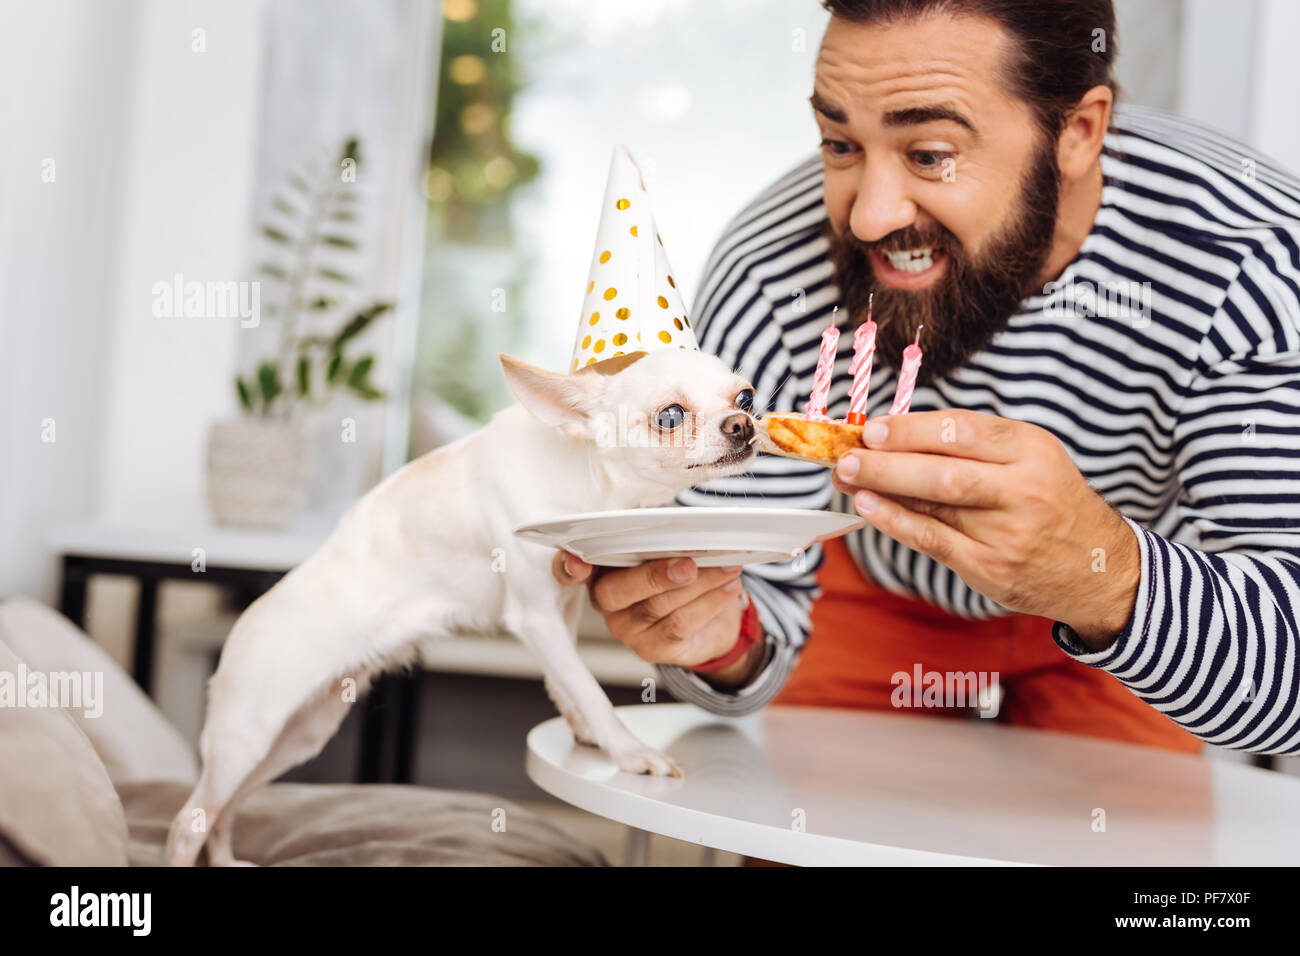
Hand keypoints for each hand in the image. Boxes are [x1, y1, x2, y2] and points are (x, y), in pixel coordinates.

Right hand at [551, 551, 764, 687]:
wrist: (710, 618)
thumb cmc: (678, 571)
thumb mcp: (663, 545)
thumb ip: (653, 531)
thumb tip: (660, 517)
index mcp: (598, 571)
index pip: (569, 570)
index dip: (569, 567)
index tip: (578, 561)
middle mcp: (605, 603)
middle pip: (619, 591)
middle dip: (656, 575)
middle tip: (688, 564)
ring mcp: (627, 629)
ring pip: (658, 606)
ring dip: (699, 584)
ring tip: (727, 567)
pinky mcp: (652, 649)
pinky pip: (681, 625)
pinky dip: (709, 603)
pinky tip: (728, 586)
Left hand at [830, 409, 1138, 650]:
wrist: (1098, 569)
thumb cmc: (1050, 502)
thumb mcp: (1031, 458)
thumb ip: (974, 446)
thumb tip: (896, 436)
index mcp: (1032, 449)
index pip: (963, 432)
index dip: (912, 430)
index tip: (873, 429)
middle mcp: (1023, 489)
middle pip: (944, 471)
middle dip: (888, 463)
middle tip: (848, 455)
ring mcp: (1008, 532)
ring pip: (934, 506)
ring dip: (882, 490)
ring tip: (847, 478)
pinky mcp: (992, 566)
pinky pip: (933, 540)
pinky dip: (895, 523)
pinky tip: (869, 508)